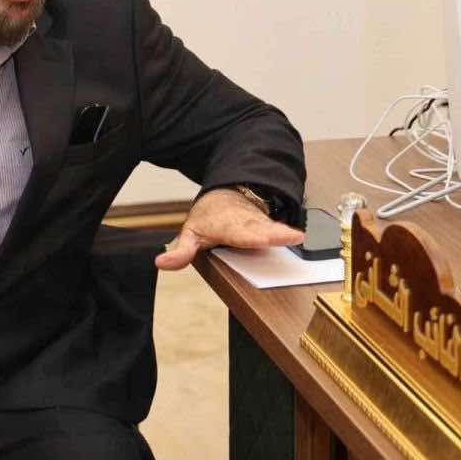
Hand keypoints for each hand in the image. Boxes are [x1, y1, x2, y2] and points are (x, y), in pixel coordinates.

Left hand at [155, 187, 303, 269]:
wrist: (225, 195)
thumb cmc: (209, 218)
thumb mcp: (191, 233)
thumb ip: (181, 251)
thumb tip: (162, 263)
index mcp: (226, 226)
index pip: (240, 233)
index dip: (251, 237)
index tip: (263, 239)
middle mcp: (244, 223)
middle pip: (260, 229)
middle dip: (274, 233)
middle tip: (291, 237)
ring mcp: (258, 223)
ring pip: (272, 227)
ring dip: (284, 232)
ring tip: (297, 237)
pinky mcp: (268, 224)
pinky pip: (279, 229)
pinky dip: (288, 232)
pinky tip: (298, 237)